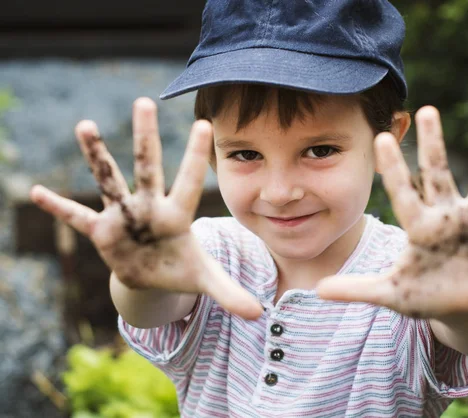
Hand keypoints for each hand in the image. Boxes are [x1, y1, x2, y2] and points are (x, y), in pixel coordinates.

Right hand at [30, 97, 262, 318]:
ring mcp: (124, 216)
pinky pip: (77, 217)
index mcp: (177, 215)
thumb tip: (258, 315)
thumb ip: (230, 293)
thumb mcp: (205, 280)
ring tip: (85, 124)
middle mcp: (149, 207)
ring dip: (97, 155)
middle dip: (146, 137)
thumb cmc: (180, 268)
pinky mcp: (102, 231)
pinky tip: (36, 192)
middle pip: (148, 167)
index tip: (203, 124)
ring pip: (108, 180)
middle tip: (144, 102)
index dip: (194, 156)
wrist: (152, 275)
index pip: (188, 182)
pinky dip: (59, 208)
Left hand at [317, 106, 467, 318]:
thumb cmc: (420, 292)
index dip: (392, 168)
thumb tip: (317, 291)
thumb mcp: (388, 293)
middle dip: (434, 145)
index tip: (380, 136)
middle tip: (427, 110)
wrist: (453, 304)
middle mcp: (445, 216)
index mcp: (418, 226)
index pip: (402, 191)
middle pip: (438, 174)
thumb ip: (356, 289)